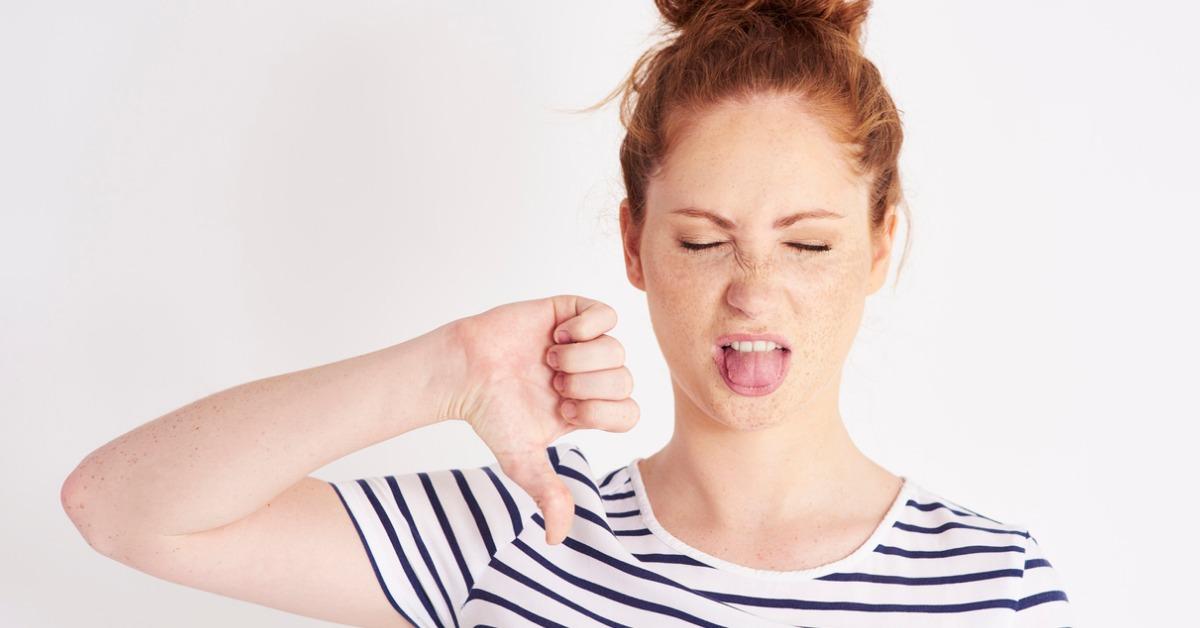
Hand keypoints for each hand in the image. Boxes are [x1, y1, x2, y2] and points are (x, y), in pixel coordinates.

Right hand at [450, 294, 638, 543]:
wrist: (465, 372)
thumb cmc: (492, 415)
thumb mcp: (523, 461)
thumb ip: (547, 494)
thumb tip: (557, 538)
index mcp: (591, 408)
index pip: (630, 412)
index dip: (604, 414)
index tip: (566, 412)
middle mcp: (593, 376)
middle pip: (625, 380)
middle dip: (587, 386)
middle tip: (552, 386)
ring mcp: (585, 343)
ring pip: (618, 349)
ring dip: (581, 359)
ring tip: (549, 361)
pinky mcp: (572, 312)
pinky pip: (606, 313)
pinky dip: (585, 328)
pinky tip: (557, 337)